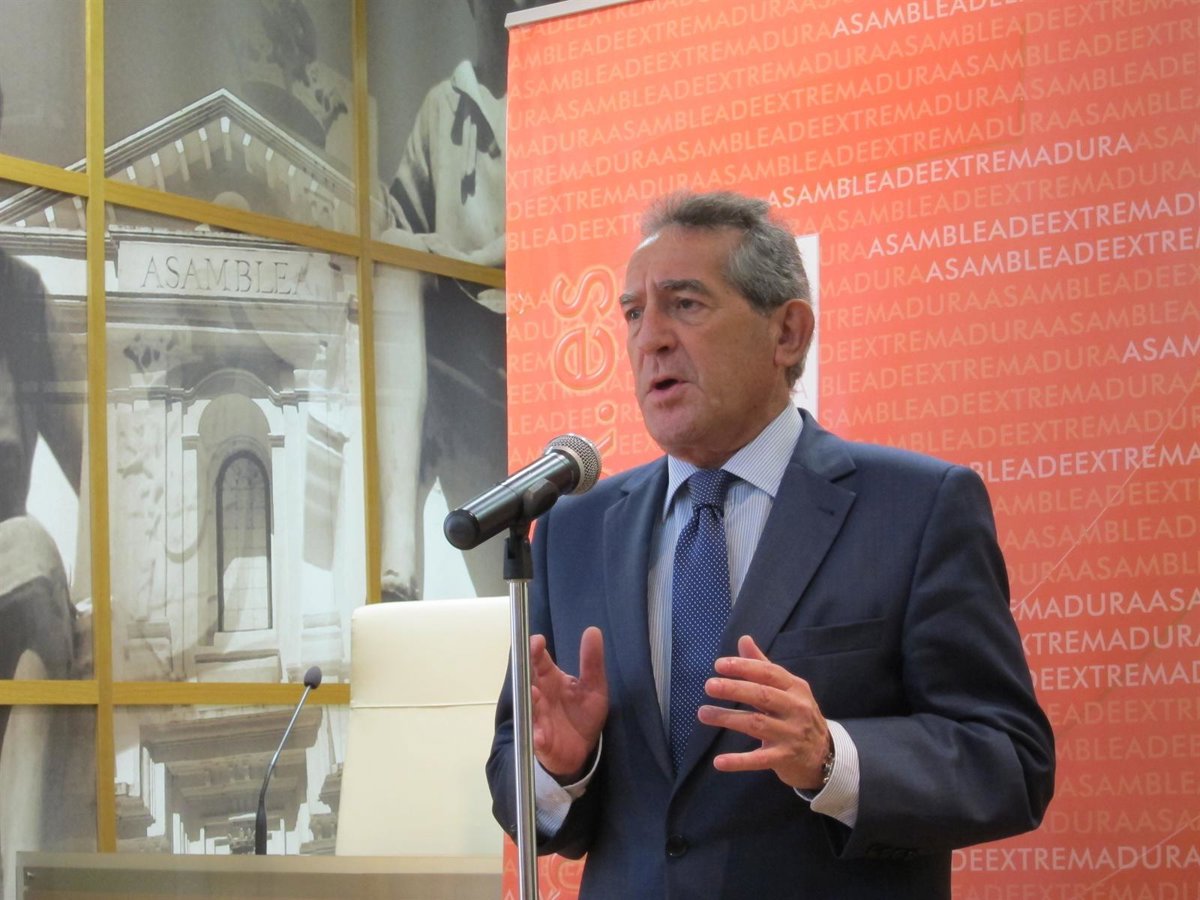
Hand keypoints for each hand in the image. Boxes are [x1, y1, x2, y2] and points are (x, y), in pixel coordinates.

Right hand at [530, 626, 607, 781]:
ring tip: (534, 695)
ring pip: (530, 708)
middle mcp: (540, 696)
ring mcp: (538, 718)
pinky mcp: (542, 741)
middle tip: (529, 663)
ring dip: (531, 702)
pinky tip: (541, 736)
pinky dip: (538, 737)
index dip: (536, 650)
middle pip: (528, 681)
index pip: (540, 661)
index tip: (537, 641)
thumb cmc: (583, 714)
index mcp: (551, 680)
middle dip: (526, 673)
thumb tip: (593, 630)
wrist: (581, 749)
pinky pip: (537, 738)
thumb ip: (592, 661)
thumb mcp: (594, 687)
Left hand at [699, 635, 830, 789]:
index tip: (719, 665)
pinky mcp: (784, 758)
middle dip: (734, 689)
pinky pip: (758, 759)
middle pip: (762, 695)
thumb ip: (763, 666)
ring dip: (728, 719)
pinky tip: (718, 762)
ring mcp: (791, 734)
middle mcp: (796, 709)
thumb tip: (744, 639)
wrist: (824, 755)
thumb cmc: (797, 715)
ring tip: (703, 714)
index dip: (744, 667)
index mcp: (795, 687)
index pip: (768, 673)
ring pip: (756, 724)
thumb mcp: (787, 689)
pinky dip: (738, 761)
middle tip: (709, 686)